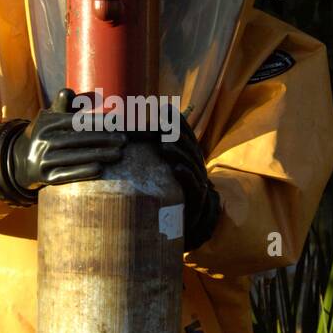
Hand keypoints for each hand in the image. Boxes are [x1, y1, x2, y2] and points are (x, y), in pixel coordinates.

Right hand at [0, 89, 125, 204]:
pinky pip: (66, 174)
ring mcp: (42, 159)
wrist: (20, 160)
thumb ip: (62, 105)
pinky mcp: (44, 177)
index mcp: (48, 122)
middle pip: (78, 139)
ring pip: (75, 156)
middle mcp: (43, 140)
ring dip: (99, 155)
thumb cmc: (46, 133)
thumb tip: (68, 91)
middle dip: (104, 139)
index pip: (76, 121)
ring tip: (119, 154)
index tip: (117, 122)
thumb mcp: (50, 117)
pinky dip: (83, 172)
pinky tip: (100, 169)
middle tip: (124, 140)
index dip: (98, 121)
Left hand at [159, 115, 220, 251]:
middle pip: (188, 145)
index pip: (186, 134)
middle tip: (161, 124)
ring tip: (164, 144)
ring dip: (178, 152)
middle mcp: (196, 166)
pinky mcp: (196, 198)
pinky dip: (186, 176)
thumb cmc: (170, 193)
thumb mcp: (163, 170)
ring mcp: (198, 181)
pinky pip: (193, 185)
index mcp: (189, 156)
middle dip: (176, 133)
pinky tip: (176, 169)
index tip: (165, 109)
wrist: (185, 223)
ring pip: (190, 162)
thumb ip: (157, 152)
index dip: (177, 121)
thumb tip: (134, 131)